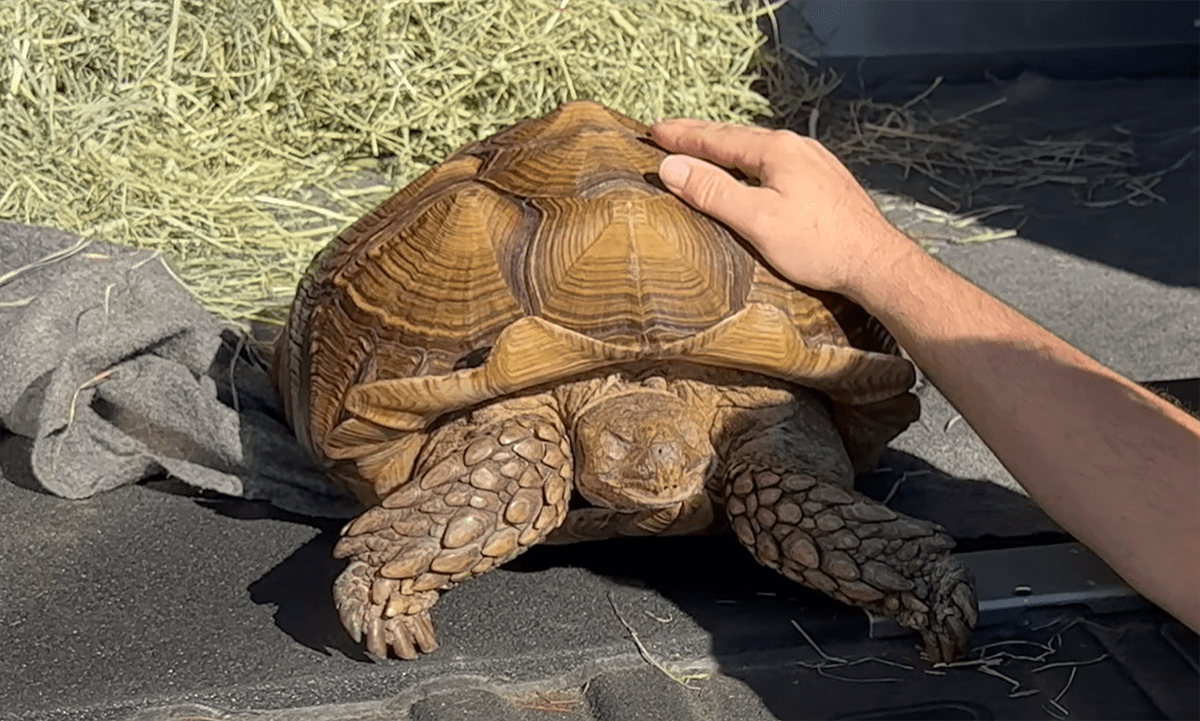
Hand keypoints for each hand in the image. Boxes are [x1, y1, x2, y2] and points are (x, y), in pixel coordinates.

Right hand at [651, 119, 911, 299]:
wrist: (876, 263)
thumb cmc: (818, 245)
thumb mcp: (756, 220)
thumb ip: (712, 191)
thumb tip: (672, 166)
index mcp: (776, 150)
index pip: (717, 138)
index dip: (683, 136)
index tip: (654, 132)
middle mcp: (795, 146)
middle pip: (737, 137)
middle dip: (700, 135)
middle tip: (669, 133)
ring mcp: (813, 162)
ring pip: (757, 148)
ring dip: (725, 147)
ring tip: (702, 148)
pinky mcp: (823, 180)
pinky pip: (775, 161)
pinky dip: (748, 161)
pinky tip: (749, 171)